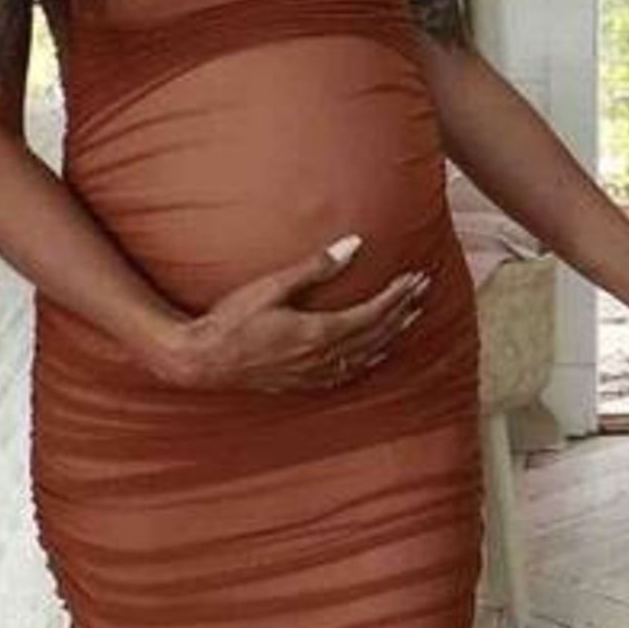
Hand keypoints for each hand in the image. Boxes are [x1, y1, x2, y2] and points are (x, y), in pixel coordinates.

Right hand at [146, 235, 431, 398]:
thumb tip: (353, 245)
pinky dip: (368, 360)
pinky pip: (347, 373)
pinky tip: (375, 354)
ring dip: (391, 334)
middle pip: (376, 334)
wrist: (204, 358)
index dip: (397, 295)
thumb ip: (315, 267)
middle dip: (403, 310)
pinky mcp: (303, 382)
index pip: (373, 313)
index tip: (416, 278)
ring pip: (366, 355)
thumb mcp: (272, 286)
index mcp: (319, 332)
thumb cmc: (233, 318)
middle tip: (424, 291)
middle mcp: (323, 357)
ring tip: (411, 317)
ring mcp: (314, 373)